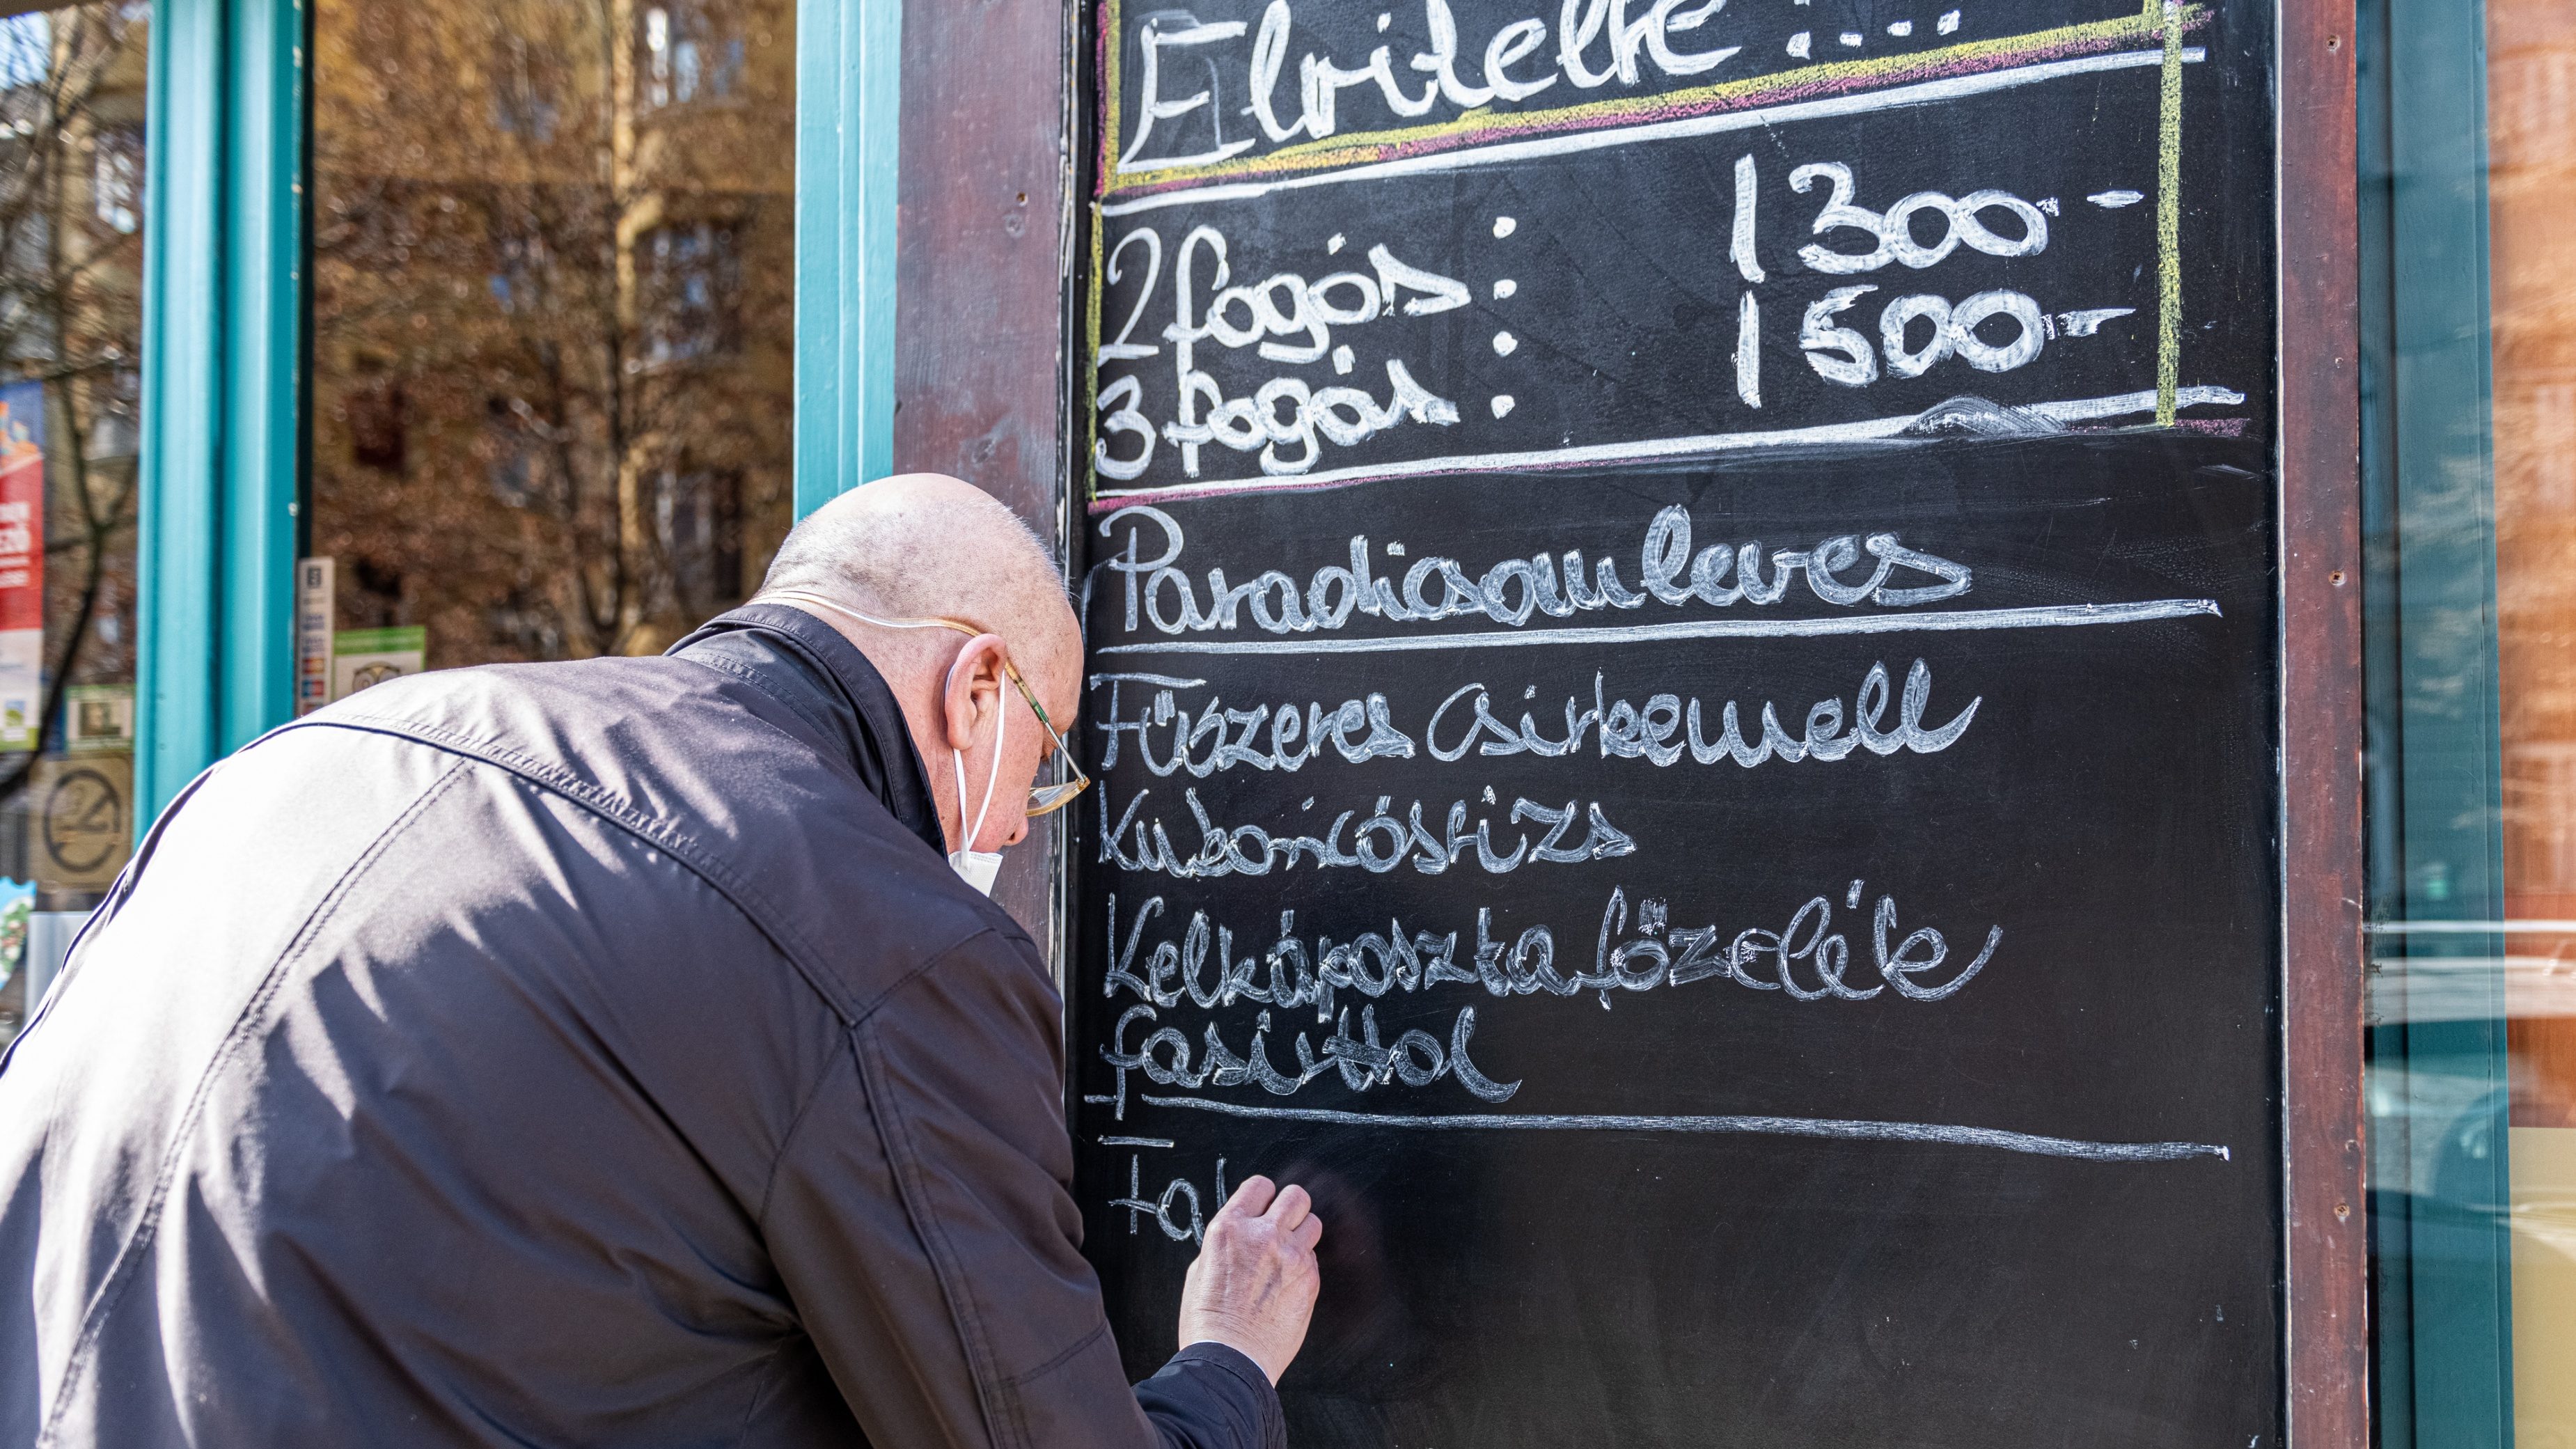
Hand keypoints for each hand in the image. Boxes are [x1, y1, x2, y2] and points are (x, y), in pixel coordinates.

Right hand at [1176, 1175, 1321, 1384]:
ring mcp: (1291, 1257)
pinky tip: (1288, 1282)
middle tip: (1281, 1223)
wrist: (1230, 1360)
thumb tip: (1240, 1237)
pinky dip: (1305, 1264)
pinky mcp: (1310, 1279)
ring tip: (1288, 1252)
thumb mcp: (1200, 1270)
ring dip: (1301, 1233)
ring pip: (1313, 1222)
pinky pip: (1315, 1257)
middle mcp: (1263, 1236)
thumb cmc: (1208, 1322)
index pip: (1259, 1186)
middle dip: (1289, 1206)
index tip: (1262, 1205)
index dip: (1262, 1195)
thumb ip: (1226, 1245)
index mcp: (1230, 1229)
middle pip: (1295, 1196)